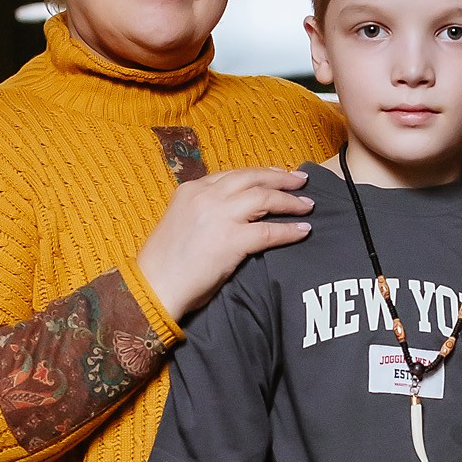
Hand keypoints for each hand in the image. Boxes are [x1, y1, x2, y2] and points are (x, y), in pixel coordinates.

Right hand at [137, 167, 313, 320]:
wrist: (153, 287)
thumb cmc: (164, 264)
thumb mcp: (181, 222)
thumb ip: (204, 211)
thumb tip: (232, 214)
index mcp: (191, 190)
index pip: (232, 175)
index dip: (259, 174)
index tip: (275, 175)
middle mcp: (206, 196)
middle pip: (252, 178)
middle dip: (280, 177)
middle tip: (301, 180)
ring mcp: (219, 216)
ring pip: (264, 198)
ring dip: (290, 200)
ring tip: (308, 205)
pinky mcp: (231, 241)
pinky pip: (268, 232)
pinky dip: (289, 231)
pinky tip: (303, 231)